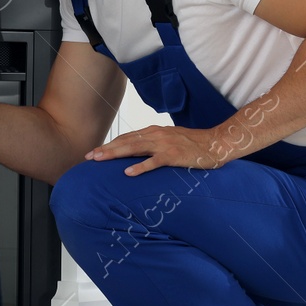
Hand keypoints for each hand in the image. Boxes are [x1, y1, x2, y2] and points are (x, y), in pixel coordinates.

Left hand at [86, 125, 230, 175]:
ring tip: (100, 160)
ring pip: (134, 148)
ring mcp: (164, 144)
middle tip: (89, 157)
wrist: (217, 143)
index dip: (110, 144)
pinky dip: (140, 167)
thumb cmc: (193, 145)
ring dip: (115, 154)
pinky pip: (154, 162)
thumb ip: (153, 146)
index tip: (95, 152)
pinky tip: (128, 173)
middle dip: (106, 149)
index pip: (127, 137)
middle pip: (125, 142)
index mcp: (154, 132)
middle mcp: (156, 135)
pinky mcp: (174, 155)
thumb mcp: (169, 141)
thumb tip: (136, 156)